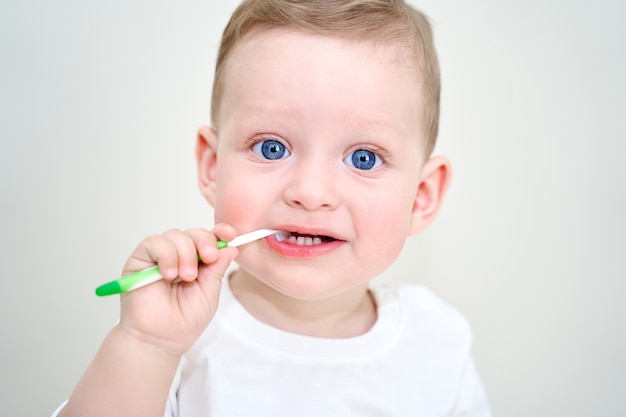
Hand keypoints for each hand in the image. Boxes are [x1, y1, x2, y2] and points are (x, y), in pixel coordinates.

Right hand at [117, 223, 237, 356]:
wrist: (160, 339)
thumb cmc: (183, 321)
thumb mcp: (209, 293)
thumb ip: (217, 269)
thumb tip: (230, 248)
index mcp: (198, 263)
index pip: (209, 239)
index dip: (220, 232)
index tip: (231, 234)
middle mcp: (179, 256)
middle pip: (194, 233)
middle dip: (205, 242)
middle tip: (209, 258)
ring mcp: (159, 257)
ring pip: (176, 235)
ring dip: (186, 254)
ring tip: (186, 277)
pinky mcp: (140, 260)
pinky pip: (154, 243)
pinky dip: (166, 255)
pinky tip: (169, 274)